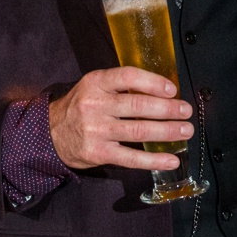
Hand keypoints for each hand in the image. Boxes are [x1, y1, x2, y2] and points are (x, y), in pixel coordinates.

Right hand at [48, 66, 192, 170]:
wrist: (50, 133)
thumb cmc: (79, 107)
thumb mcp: (93, 86)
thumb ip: (119, 86)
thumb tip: (159, 90)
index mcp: (95, 82)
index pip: (127, 77)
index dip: (153, 82)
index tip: (172, 89)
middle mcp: (95, 104)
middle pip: (138, 106)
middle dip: (168, 109)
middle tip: (186, 111)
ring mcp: (96, 130)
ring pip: (138, 131)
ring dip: (167, 131)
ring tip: (185, 131)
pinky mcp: (98, 153)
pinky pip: (131, 158)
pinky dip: (154, 160)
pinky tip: (171, 159)